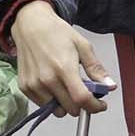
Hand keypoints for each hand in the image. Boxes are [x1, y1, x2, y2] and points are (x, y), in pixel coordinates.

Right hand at [10, 1, 114, 116]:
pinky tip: (54, 85)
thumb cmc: (56, 33)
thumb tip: (109, 85)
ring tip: (67, 87)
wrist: (30, 25)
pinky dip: (52, 101)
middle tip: (84, 92)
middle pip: (71, 109)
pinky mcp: (25, 87)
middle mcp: (47, 79)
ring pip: (57, 110)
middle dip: (82, 104)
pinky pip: (43, 105)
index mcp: (64, 68)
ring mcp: (34, 85)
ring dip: (66, 104)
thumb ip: (96, 68)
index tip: (100, 105)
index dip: (95, 106)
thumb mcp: (83, 46)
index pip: (81, 99)